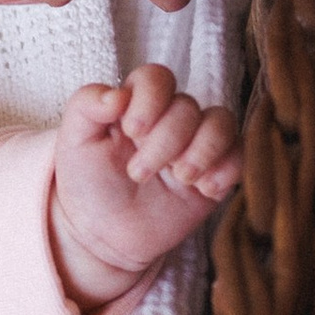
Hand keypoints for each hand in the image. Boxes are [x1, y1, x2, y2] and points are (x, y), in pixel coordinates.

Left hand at [48, 63, 243, 307]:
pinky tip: (204, 189)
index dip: (151, 99)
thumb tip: (117, 94)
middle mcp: (170, 119)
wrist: (103, 236)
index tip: (132, 131)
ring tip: (182, 179)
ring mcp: (195, 145)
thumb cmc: (87, 183)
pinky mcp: (215, 173)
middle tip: (139, 173)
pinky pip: (240, 155)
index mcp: (136, 104)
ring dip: (203, 149)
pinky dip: (227, 168)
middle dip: (166, 140)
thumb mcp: (73, 142)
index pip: (156, 78)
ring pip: (221, 122)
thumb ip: (85, 106)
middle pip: (187, 106)